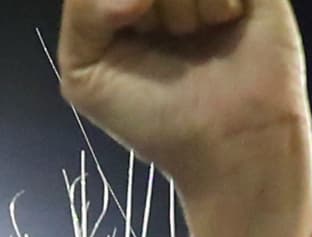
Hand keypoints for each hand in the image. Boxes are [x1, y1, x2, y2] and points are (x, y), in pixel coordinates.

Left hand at [56, 0, 311, 201]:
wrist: (230, 147)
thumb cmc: (155, 118)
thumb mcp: (84, 74)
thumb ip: (82, 12)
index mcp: (122, 2)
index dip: (116, 3)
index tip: (127, 20)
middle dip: (148, 2)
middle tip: (168, 35)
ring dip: (182, 3)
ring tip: (196, 35)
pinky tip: (225, 20)